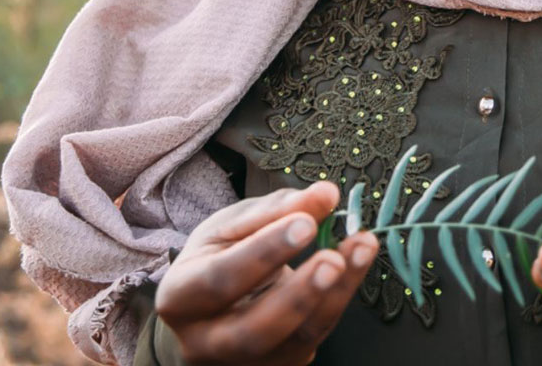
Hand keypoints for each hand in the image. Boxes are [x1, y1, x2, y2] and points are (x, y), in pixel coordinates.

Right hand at [155, 181, 377, 364]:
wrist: (213, 306)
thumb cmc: (219, 257)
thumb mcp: (232, 226)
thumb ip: (276, 209)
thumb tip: (326, 193)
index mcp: (180, 298)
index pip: (220, 280)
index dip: (264, 253)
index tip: (305, 223)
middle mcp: (206, 342)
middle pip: (255, 329)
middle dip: (299, 293)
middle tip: (334, 257)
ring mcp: (245, 363)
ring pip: (295, 338)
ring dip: (335, 293)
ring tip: (361, 248)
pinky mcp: (281, 365)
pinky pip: (315, 336)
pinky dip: (341, 297)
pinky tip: (358, 262)